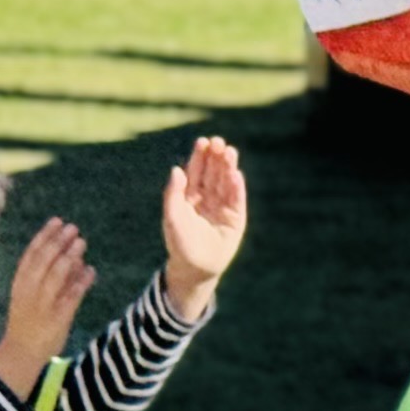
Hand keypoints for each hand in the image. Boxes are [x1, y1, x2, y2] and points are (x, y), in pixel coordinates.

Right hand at [0, 217, 93, 391]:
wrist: (20, 353)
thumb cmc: (28, 320)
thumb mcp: (31, 295)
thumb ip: (51, 277)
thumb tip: (74, 256)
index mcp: (20, 284)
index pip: (31, 255)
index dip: (44, 237)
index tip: (56, 221)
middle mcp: (29, 293)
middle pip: (42, 262)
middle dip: (58, 242)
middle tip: (73, 228)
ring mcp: (42, 306)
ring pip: (55, 277)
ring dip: (69, 258)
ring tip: (81, 242)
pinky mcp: (57, 320)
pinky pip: (70, 298)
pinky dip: (81, 283)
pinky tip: (91, 271)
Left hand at [161, 136, 247, 318]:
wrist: (194, 268)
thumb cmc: (179, 243)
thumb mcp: (172, 217)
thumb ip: (174, 194)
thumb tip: (177, 169)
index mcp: (191, 195)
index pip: (197, 171)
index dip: (200, 156)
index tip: (202, 142)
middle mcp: (208, 198)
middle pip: (213, 173)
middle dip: (216, 157)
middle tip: (218, 142)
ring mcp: (223, 207)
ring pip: (226, 183)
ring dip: (229, 167)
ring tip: (230, 152)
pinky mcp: (236, 219)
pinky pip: (237, 200)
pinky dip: (237, 188)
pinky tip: (237, 174)